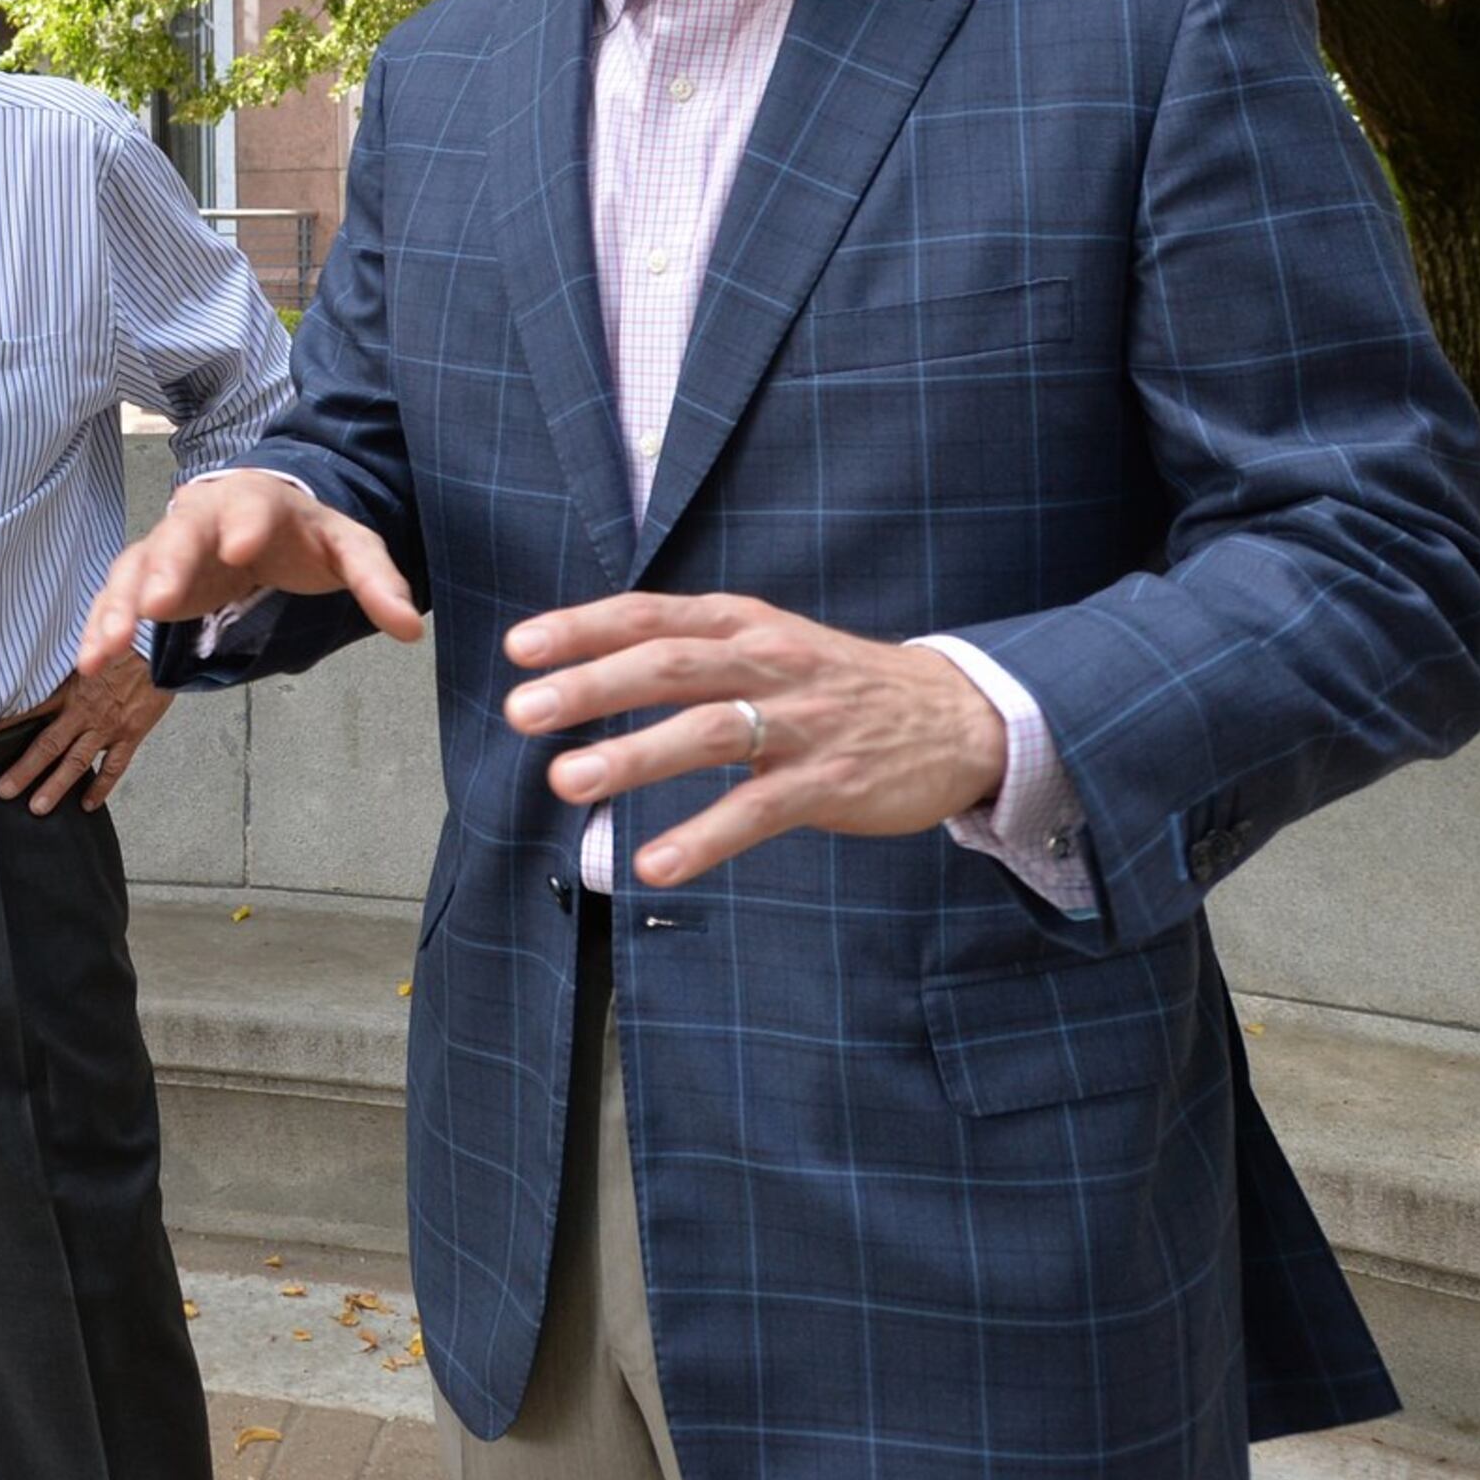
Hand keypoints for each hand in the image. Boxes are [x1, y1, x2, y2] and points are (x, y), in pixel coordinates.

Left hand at [0, 652, 176, 813]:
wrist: (165, 644)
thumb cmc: (128, 634)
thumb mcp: (89, 635)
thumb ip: (67, 654)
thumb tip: (44, 656)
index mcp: (71, 687)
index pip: (31, 708)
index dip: (6, 724)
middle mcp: (85, 711)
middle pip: (48, 745)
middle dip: (24, 770)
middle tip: (5, 790)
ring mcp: (108, 726)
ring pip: (76, 762)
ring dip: (55, 786)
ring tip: (38, 807)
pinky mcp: (131, 734)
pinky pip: (114, 767)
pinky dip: (101, 787)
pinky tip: (88, 803)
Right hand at [77, 470, 422, 679]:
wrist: (261, 519)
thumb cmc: (305, 533)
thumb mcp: (350, 548)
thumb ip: (376, 581)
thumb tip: (410, 628)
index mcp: (258, 502)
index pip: (251, 508)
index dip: (243, 525)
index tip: (238, 550)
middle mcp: (202, 516)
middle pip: (178, 533)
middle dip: (165, 565)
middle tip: (153, 602)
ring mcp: (169, 545)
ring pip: (135, 566)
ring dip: (117, 606)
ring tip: (106, 648)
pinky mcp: (147, 577)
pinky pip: (115, 596)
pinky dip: (100, 625)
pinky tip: (89, 660)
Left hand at [499, 594, 1006, 886]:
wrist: (961, 716)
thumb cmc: (836, 682)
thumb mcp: (766, 640)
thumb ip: (688, 646)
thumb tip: (586, 661)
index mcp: (741, 623)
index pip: (649, 614)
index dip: (581, 627)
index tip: (518, 648)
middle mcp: (767, 662)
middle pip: (668, 665)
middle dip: (590, 686)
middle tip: (522, 712)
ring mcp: (800, 722)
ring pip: (707, 732)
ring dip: (633, 757)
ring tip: (566, 782)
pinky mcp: (829, 782)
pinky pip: (757, 812)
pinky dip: (702, 838)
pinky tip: (653, 865)